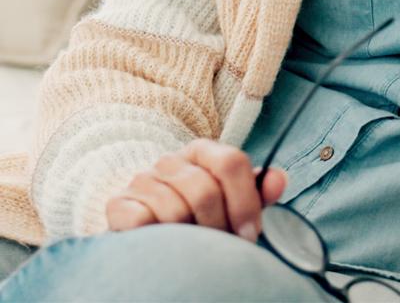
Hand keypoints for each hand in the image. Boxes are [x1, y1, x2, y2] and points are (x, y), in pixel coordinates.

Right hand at [105, 138, 287, 240]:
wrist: (143, 222)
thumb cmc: (196, 212)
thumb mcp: (230, 198)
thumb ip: (256, 190)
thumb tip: (278, 180)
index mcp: (203, 150)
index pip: (231, 162)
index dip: (246, 202)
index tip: (251, 234)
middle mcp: (171, 160)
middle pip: (206, 191)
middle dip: (219, 227)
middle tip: (223, 250)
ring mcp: (142, 179)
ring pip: (176, 211)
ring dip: (190, 238)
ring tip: (193, 249)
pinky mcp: (119, 204)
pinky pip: (143, 223)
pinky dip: (158, 238)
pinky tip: (164, 244)